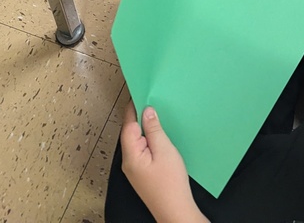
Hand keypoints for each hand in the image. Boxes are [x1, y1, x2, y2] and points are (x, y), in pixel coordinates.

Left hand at [120, 101, 205, 222]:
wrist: (175, 211)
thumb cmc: (170, 183)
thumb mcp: (164, 150)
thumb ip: (154, 129)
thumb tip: (146, 111)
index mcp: (131, 155)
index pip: (128, 125)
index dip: (133, 108)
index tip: (139, 92)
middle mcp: (129, 162)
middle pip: (131, 132)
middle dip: (140, 117)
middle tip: (152, 100)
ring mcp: (135, 169)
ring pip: (137, 142)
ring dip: (146, 129)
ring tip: (158, 116)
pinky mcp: (143, 173)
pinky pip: (143, 150)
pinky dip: (149, 140)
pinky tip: (160, 137)